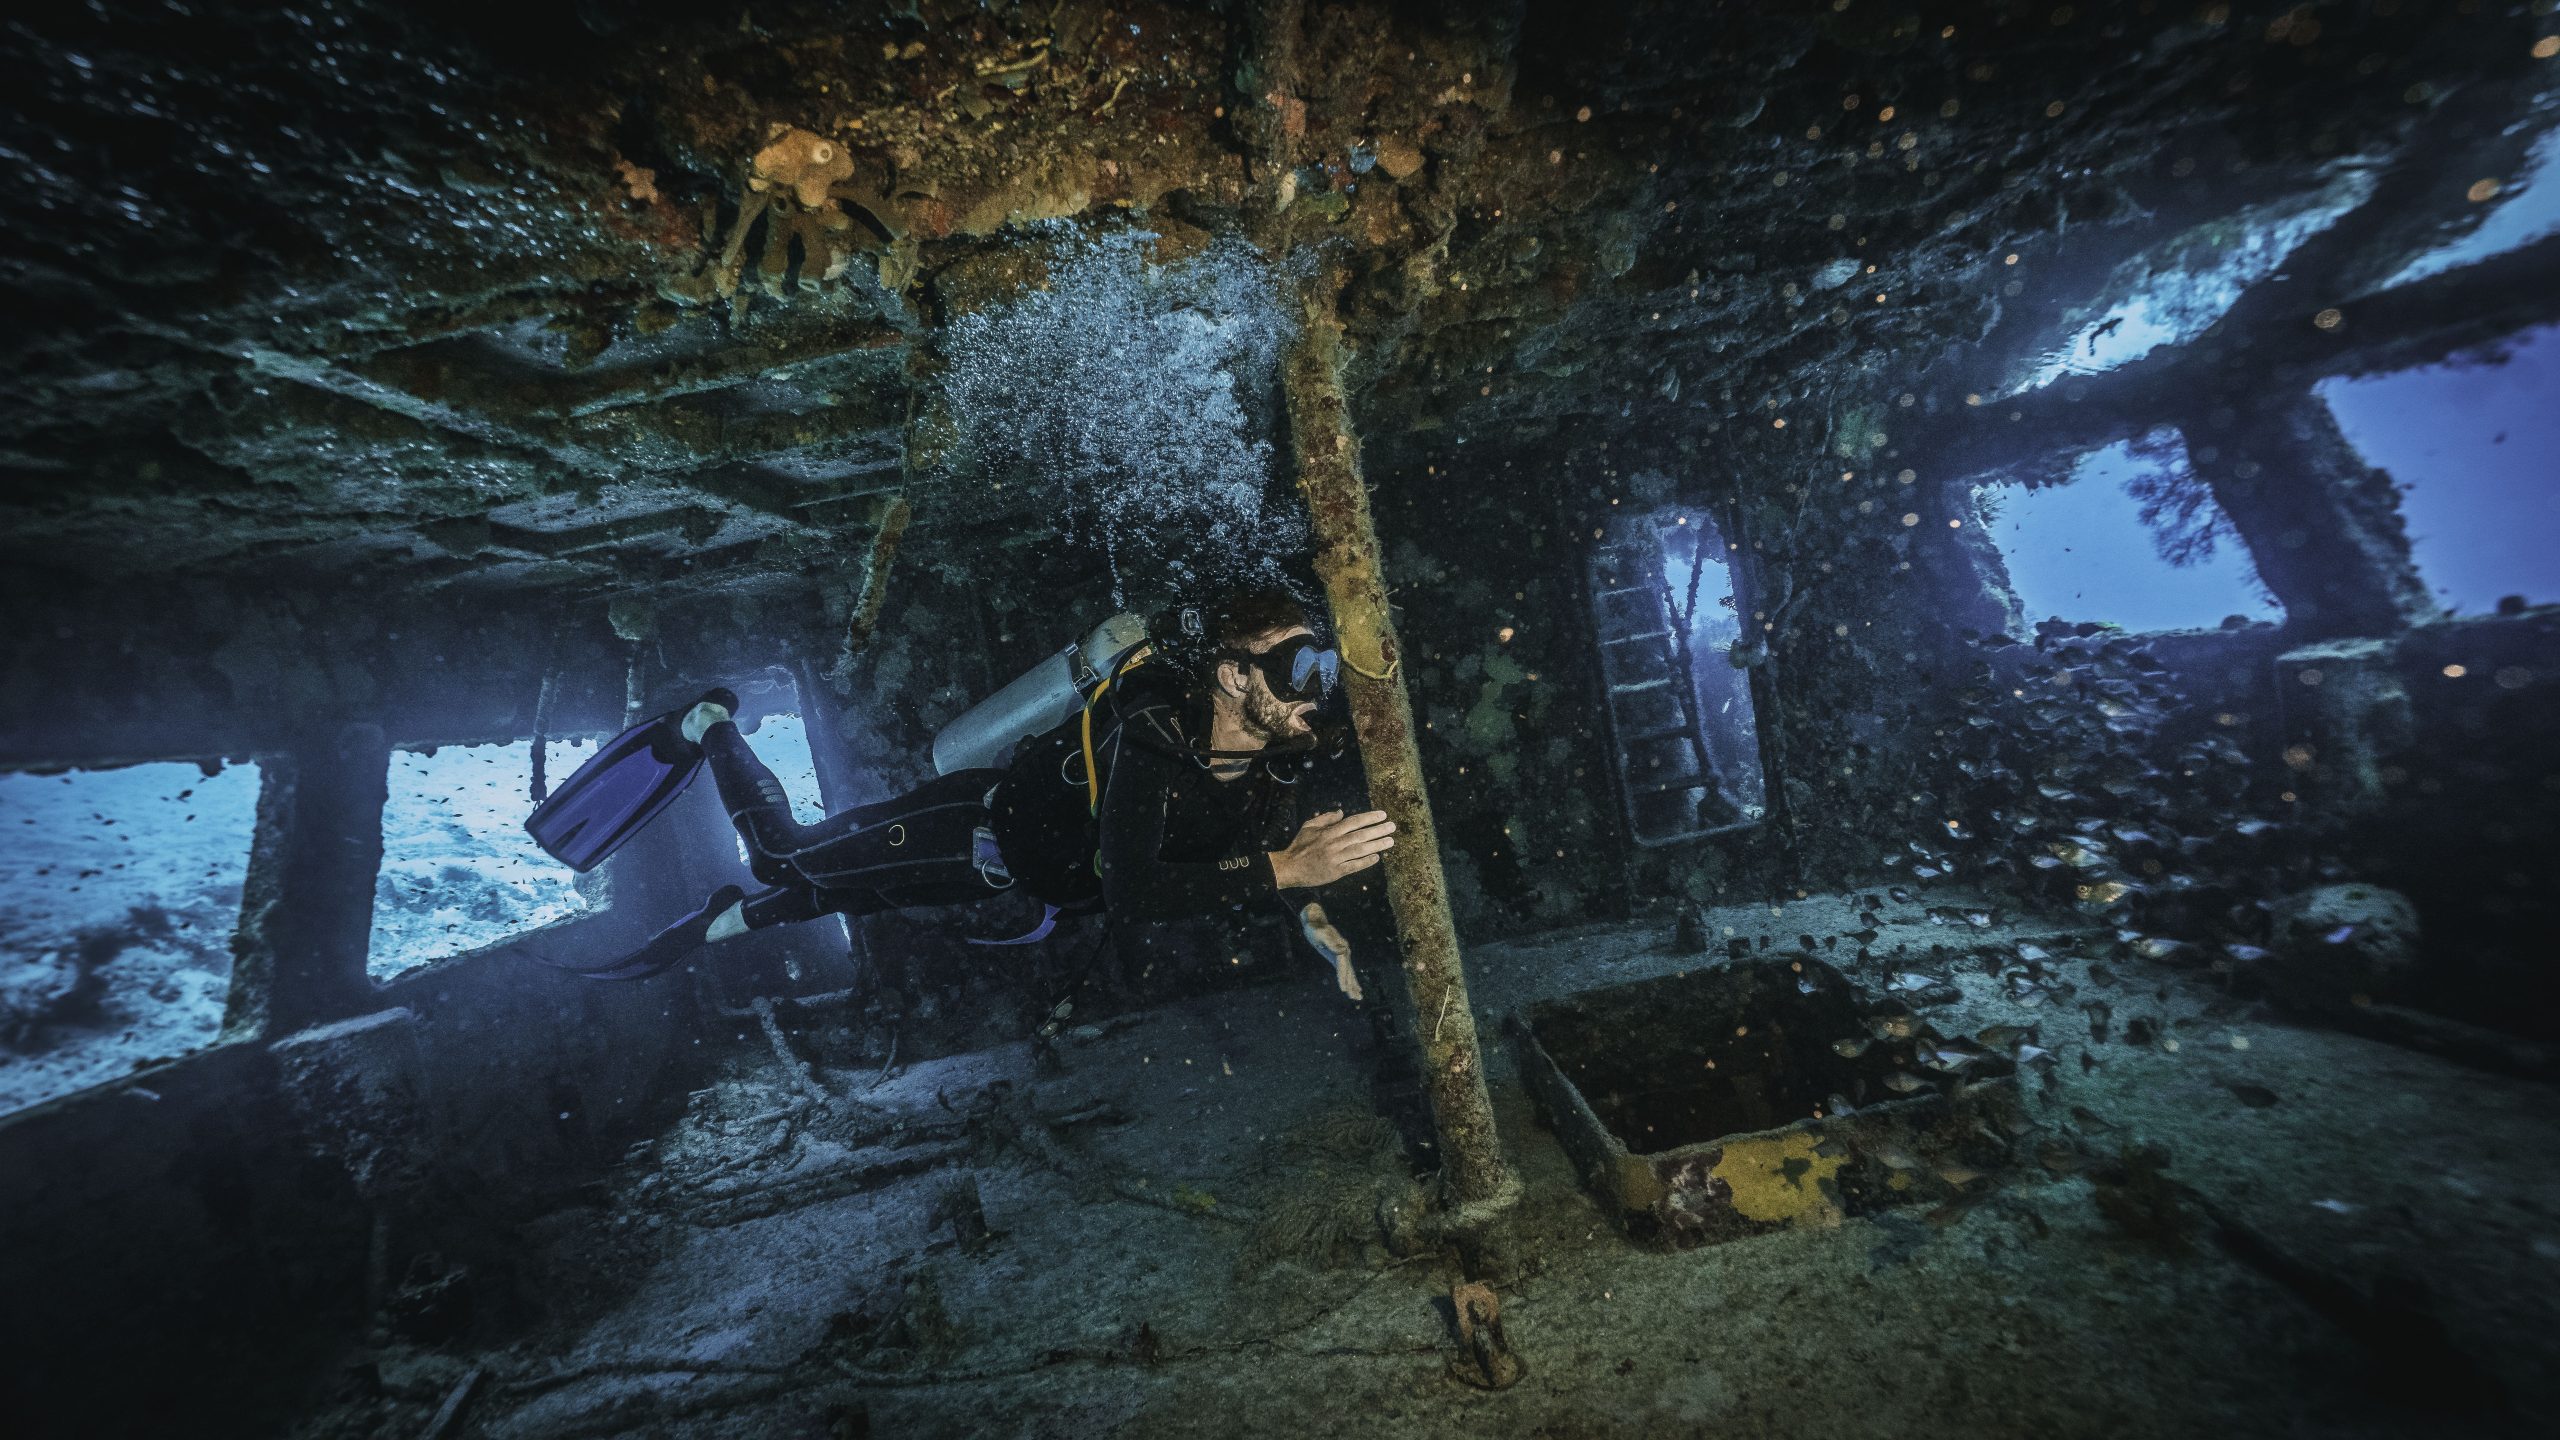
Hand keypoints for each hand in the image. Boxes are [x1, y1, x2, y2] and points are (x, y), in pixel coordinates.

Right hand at [1269, 808, 1396, 889]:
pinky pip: (1354, 866)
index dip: (1369, 818)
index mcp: (1328, 832)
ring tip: (1390, 841)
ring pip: (1360, 850)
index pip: (1353, 822)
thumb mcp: (1309, 827)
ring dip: (1377, 845)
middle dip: (1378, 830)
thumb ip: (1325, 818)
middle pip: (1360, 835)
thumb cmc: (1299, 846)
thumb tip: (1341, 813)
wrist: (1289, 867)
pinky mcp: (1335, 872)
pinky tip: (1377, 858)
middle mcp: (1334, 844)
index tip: (1382, 815)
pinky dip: (1365, 862)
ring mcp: (1335, 858)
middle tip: (1392, 827)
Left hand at [1299, 902, 1361, 1001]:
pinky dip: (1350, 979)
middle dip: (1352, 985)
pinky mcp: (1339, 956)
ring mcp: (1343, 953)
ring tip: (1358, 997)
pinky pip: (1346, 970)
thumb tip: (1343, 950)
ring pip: (1350, 972)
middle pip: (1349, 971)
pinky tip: (1353, 987)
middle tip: (1356, 998)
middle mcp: (1344, 951)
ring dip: (1353, 984)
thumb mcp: (1320, 934)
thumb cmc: (1315, 928)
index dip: (1343, 978)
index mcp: (1340, 948)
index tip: (1343, 989)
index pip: (1342, 966)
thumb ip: (1331, 942)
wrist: (1315, 921)